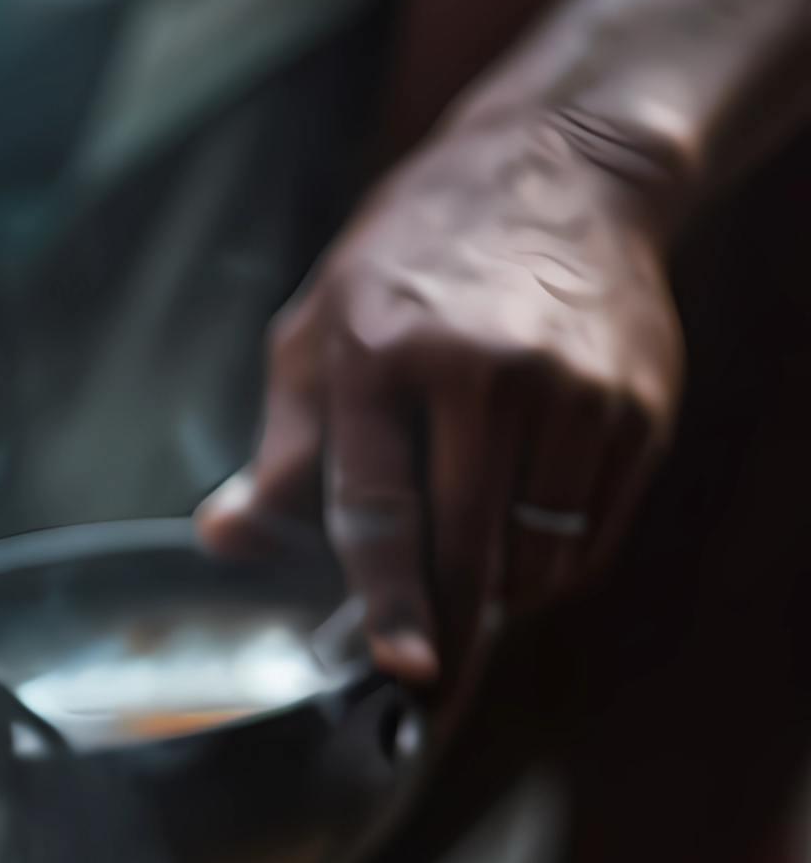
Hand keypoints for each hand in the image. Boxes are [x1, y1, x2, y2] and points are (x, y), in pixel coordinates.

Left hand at [195, 107, 685, 689]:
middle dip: (450, 637)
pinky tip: (523, 529)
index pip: (382, 507)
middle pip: (468, 550)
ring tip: (472, 571)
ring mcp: (573, 391)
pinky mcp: (637, 408)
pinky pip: (590, 534)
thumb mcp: (322, 327)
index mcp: (382, 351)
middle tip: (432, 694)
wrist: (566, 167)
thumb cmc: (418, 258)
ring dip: (501, 596)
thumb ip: (280, 448)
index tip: (406, 666)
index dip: (392, 599)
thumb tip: (224, 539)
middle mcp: (485, 372)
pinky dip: (553, 560)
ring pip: (537, 557)